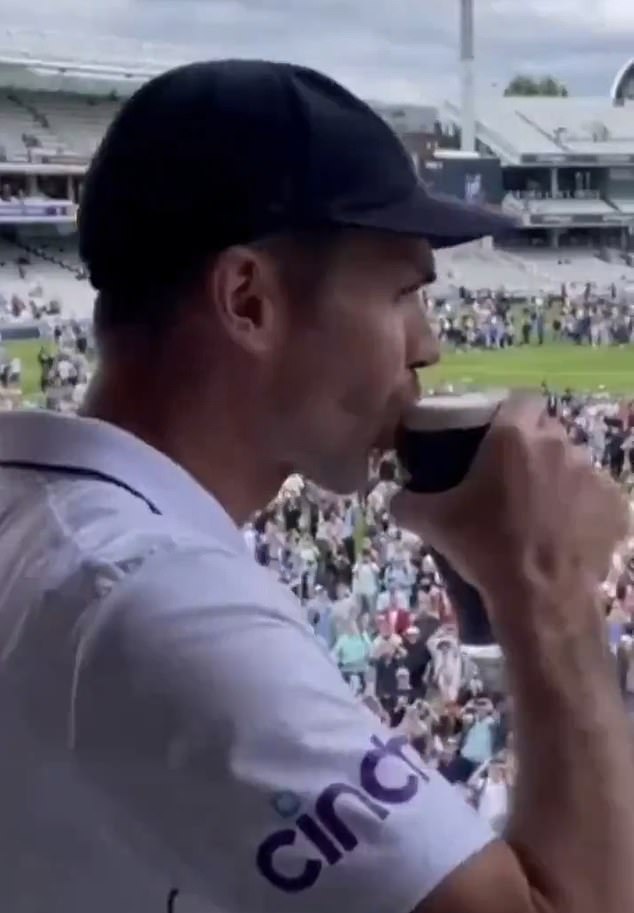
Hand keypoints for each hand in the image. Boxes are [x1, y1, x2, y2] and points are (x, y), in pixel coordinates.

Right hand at [391, 395, 629, 611]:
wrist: (538, 598)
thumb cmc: (484, 547)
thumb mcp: (432, 523)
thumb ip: (406, 502)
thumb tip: (395, 498)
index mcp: (515, 436)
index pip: (520, 400)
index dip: (509, 413)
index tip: (495, 435)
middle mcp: (560, 445)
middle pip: (547, 431)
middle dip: (531, 447)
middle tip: (510, 478)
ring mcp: (592, 474)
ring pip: (572, 463)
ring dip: (557, 477)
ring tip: (538, 508)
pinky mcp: (614, 505)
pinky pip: (596, 496)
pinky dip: (582, 507)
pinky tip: (565, 530)